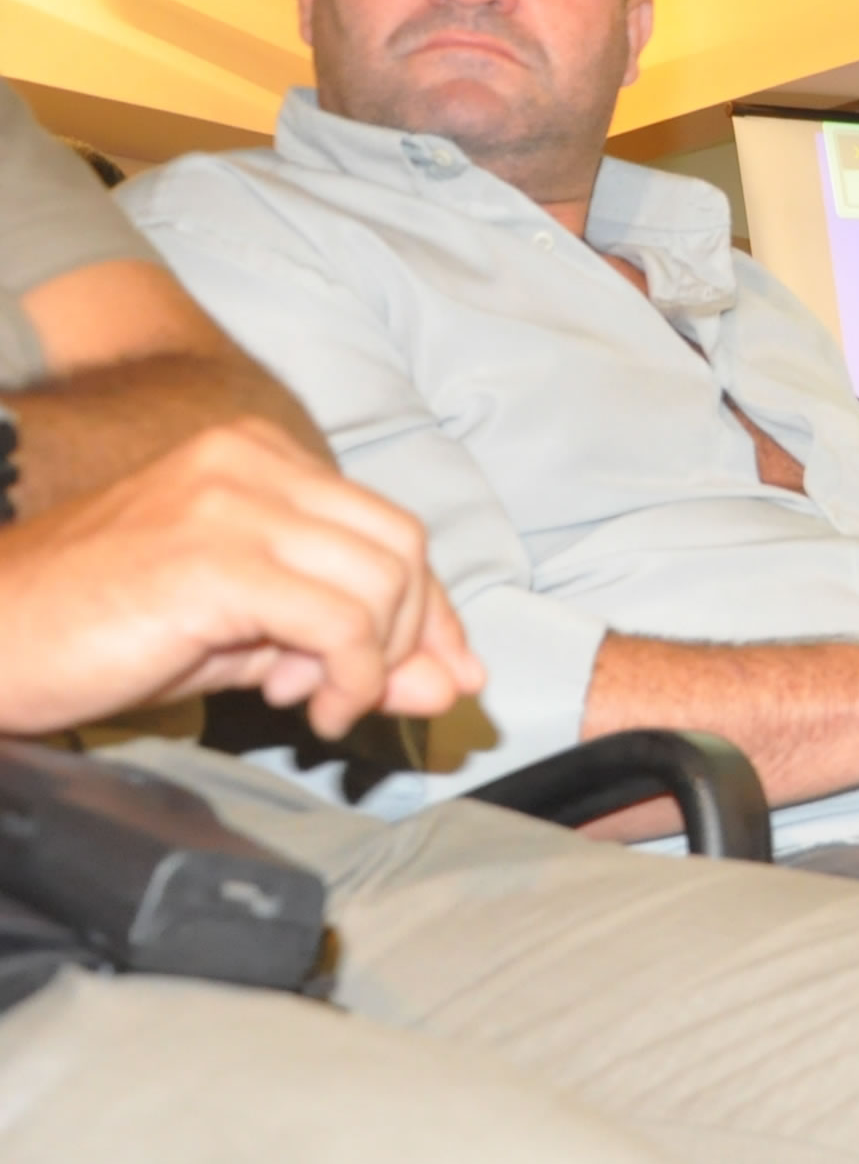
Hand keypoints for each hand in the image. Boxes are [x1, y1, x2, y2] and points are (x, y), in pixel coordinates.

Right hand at [0, 419, 480, 736]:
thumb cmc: (102, 631)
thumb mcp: (251, 637)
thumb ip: (349, 645)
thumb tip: (450, 682)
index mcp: (258, 457)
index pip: (390, 527)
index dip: (431, 611)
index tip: (442, 674)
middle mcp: (249, 462)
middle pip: (402, 546)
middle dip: (409, 635)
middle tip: (352, 693)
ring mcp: (230, 504)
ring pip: (381, 582)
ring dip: (372, 662)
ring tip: (312, 699)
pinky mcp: (213, 561)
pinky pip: (340, 622)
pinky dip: (349, 677)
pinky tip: (304, 706)